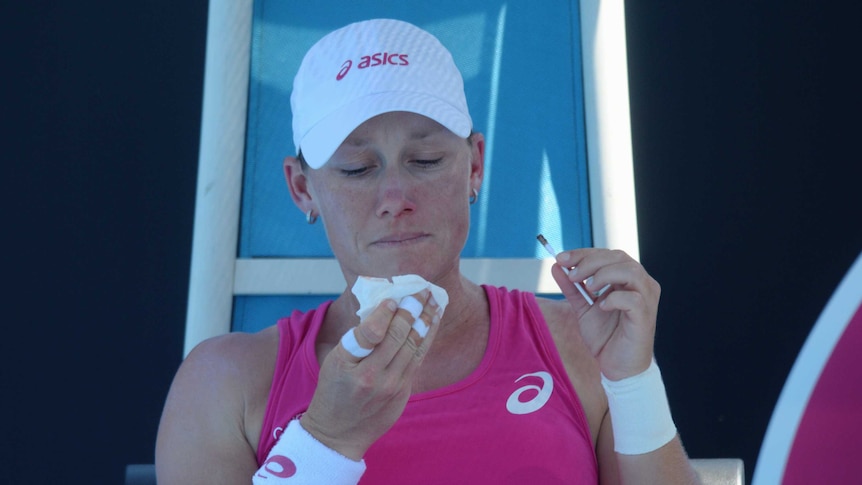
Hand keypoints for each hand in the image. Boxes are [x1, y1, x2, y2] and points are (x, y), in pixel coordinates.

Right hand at [300, 290, 439, 459]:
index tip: (393, 298)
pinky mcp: (403, 392)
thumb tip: (384, 309)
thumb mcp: (333, 362)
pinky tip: (432, 321)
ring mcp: (391, 386)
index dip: (384, 313)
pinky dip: (426, 337)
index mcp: (347, 365)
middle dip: (412, 310)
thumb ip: (357, 339)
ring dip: (425, 320)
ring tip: (433, 300)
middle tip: (422, 290)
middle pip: (397, 336)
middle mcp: (371, 376)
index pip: (370, 333)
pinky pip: (418, 358)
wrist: (338, 433)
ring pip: (413, 346)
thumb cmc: (333, 390)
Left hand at [551, 248, 659, 380]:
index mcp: (627, 278)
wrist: (617, 367)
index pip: (608, 254)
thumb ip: (572, 287)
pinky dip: (614, 298)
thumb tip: (556, 265)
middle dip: (590, 262)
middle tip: (571, 274)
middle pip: (618, 258)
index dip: (583, 253)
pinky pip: (633, 299)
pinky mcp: (645, 316)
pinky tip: (601, 307)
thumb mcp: (583, 307)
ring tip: (589, 288)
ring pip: (630, 271)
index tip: (561, 257)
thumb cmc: (606, 336)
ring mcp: (646, 299)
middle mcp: (641, 284)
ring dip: (604, 274)